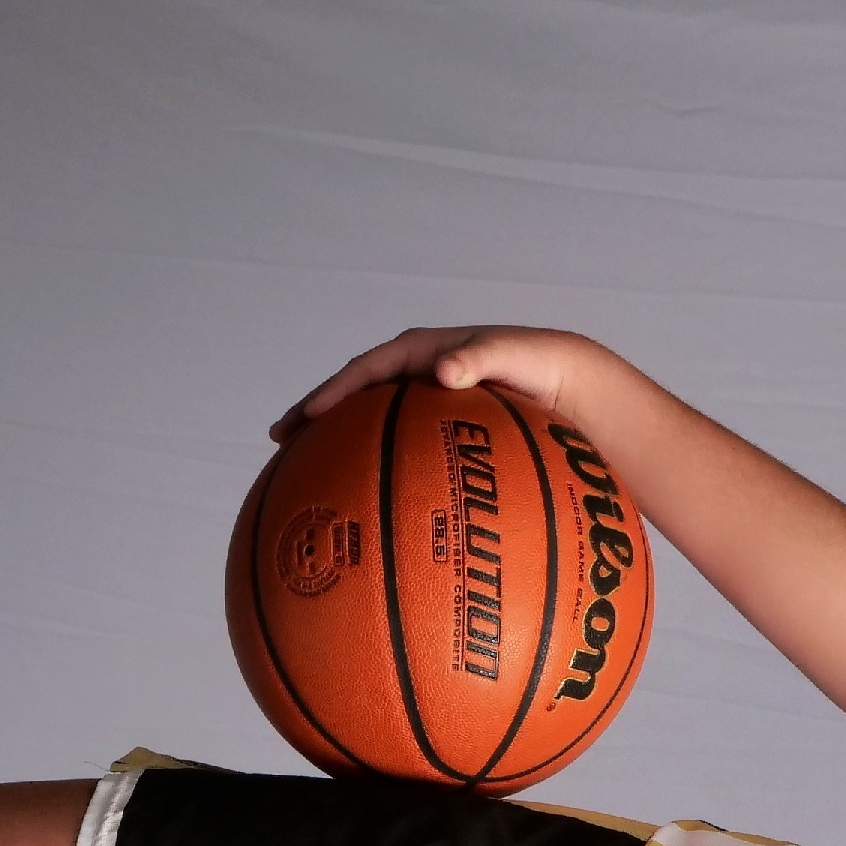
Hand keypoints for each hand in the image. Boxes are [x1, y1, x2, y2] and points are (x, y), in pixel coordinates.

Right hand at [272, 326, 610, 443]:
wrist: (564, 380)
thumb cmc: (538, 366)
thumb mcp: (511, 357)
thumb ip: (478, 358)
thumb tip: (442, 371)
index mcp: (421, 352)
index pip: (364, 372)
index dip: (332, 394)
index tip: (305, 418)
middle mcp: (413, 374)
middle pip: (354, 396)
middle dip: (315, 415)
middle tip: (280, 440)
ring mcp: (421, 402)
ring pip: (368, 421)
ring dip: (336, 439)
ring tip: (303, 466)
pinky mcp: (435, 428)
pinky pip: (396, 443)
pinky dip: (373, 459)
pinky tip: (362, 493)